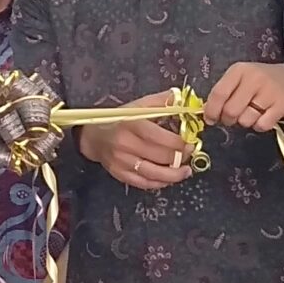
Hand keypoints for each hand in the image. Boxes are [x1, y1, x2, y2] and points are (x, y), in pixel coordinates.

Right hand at [78, 92, 192, 189]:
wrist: (94, 136)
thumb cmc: (119, 120)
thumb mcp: (138, 106)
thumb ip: (161, 101)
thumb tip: (182, 99)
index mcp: (132, 124)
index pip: (160, 138)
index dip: (179, 143)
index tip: (189, 142)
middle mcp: (125, 144)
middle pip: (160, 157)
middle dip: (180, 157)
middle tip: (188, 154)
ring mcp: (122, 161)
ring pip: (154, 174)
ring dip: (174, 175)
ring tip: (184, 171)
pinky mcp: (120, 174)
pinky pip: (144, 183)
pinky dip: (159, 183)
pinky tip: (168, 178)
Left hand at [202, 62, 283, 131]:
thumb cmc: (262, 80)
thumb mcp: (242, 77)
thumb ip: (225, 92)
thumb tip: (209, 114)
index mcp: (240, 70)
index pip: (218, 93)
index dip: (211, 110)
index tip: (210, 119)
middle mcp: (254, 79)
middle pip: (230, 110)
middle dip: (228, 119)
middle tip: (232, 118)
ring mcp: (269, 92)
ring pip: (245, 120)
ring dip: (245, 122)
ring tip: (252, 113)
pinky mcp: (282, 106)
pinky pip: (261, 125)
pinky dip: (259, 125)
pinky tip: (263, 116)